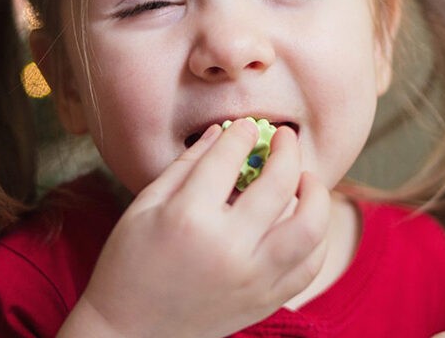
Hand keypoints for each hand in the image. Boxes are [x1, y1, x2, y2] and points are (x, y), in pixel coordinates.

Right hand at [59, 120, 330, 337]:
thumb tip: (222, 132)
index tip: (247, 127)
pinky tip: (303, 221)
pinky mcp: (265, 301)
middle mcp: (228, 247)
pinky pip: (310, 266)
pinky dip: (316, 239)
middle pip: (279, 184)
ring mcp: (253, 278)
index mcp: (189, 218)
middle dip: (287, 150)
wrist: (129, 334)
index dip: (242, 134)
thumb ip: (186, 167)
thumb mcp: (143, 208)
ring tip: (304, 180)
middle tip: (285, 138)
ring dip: (315, 194)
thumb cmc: (128, 266)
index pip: (230, 157)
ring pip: (311, 227)